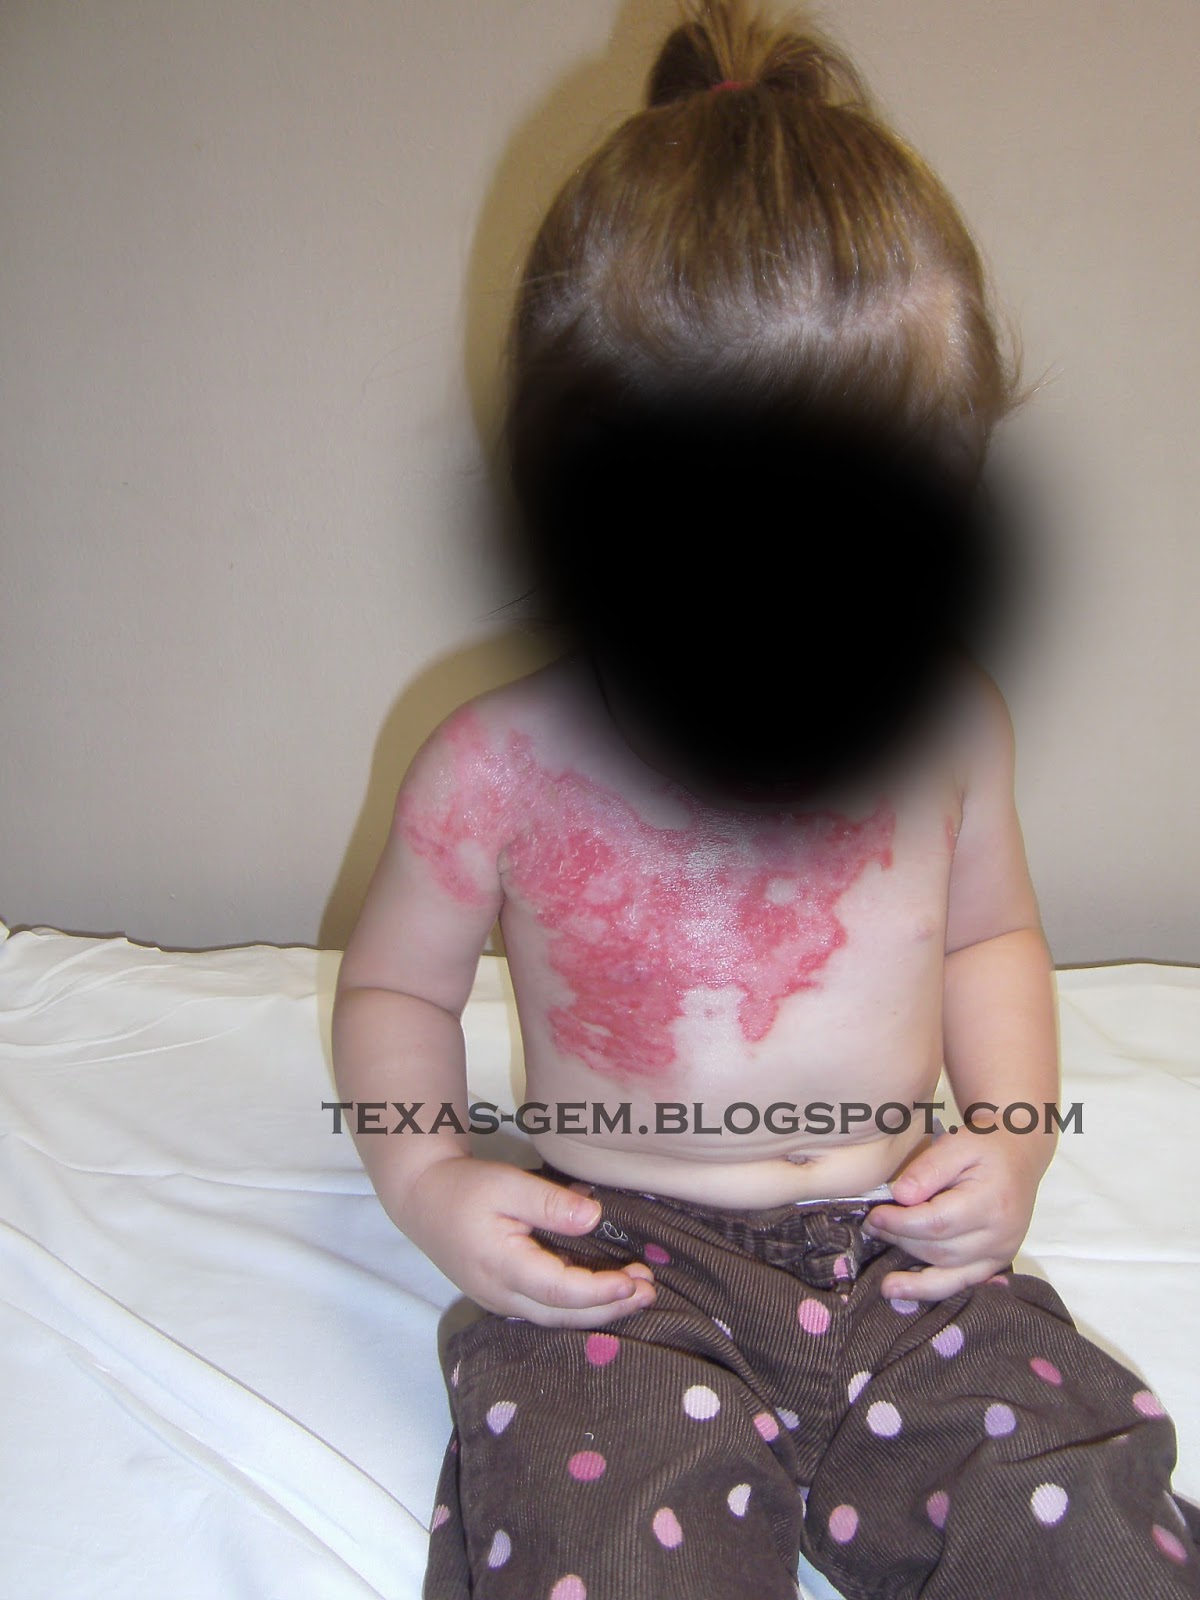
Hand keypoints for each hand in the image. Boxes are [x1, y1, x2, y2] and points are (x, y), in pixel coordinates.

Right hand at [394, 1154, 656, 1327]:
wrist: (422, 1198)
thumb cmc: (464, 1187)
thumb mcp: (507, 1184)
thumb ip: (550, 1202)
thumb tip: (594, 1216)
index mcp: (500, 1267)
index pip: (559, 1290)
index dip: (599, 1290)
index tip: (633, 1281)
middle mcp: (500, 1295)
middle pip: (563, 1314)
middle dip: (610, 1307)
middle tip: (649, 1290)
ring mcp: (500, 1301)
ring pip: (556, 1318)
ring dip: (598, 1309)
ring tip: (637, 1292)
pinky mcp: (503, 1297)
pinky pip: (546, 1311)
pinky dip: (579, 1306)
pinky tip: (604, 1293)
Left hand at [863, 1127, 1049, 1301]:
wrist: (1020, 1154)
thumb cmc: (986, 1145)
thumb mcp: (957, 1143)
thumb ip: (928, 1168)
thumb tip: (900, 1196)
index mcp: (992, 1202)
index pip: (938, 1222)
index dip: (901, 1223)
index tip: (874, 1216)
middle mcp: (1001, 1235)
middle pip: (940, 1249)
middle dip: (901, 1240)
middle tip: (872, 1228)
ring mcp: (1002, 1253)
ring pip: (948, 1271)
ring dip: (912, 1270)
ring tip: (881, 1267)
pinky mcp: (997, 1262)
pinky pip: (962, 1283)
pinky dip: (931, 1288)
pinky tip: (905, 1290)